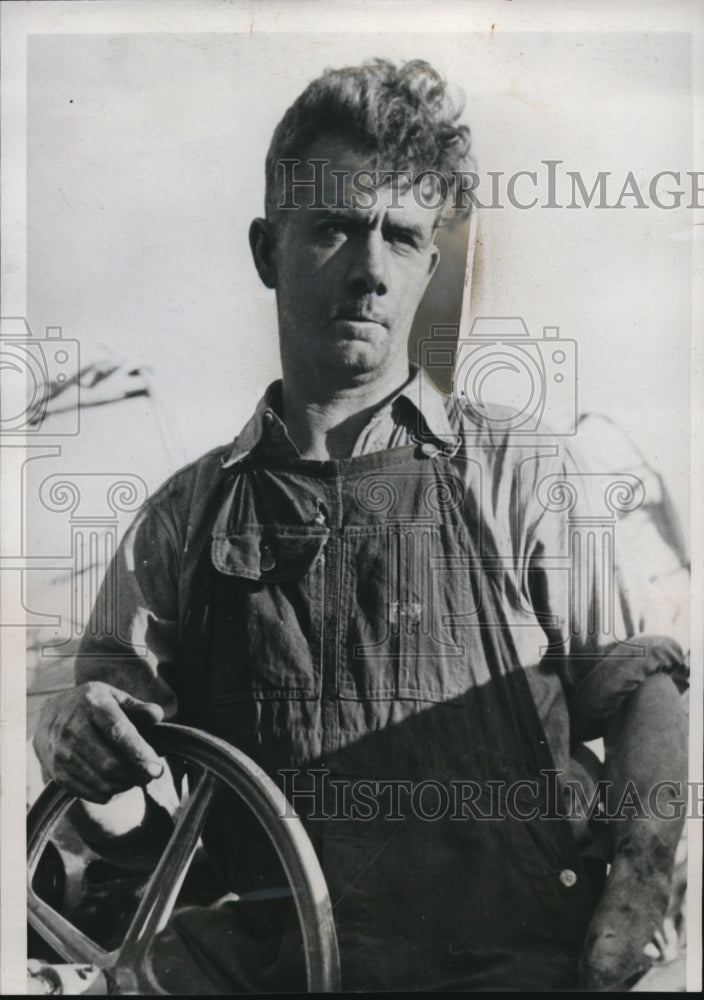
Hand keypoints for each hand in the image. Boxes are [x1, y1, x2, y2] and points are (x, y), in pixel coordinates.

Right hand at [33, 682, 164, 803]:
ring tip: (135, 778)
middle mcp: (73, 729)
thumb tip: (157, 715)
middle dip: (136, 774)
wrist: (48, 717)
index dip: (139, 753)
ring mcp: (62, 753)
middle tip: (150, 775)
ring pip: (101, 781)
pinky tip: (117, 784)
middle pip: (110, 763)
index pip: (118, 733)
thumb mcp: (113, 697)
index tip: (157, 769)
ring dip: (125, 785)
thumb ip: (137, 707)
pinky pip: (89, 793)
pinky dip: (109, 794)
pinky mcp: (57, 773)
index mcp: (93, 705)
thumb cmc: (91, 707)